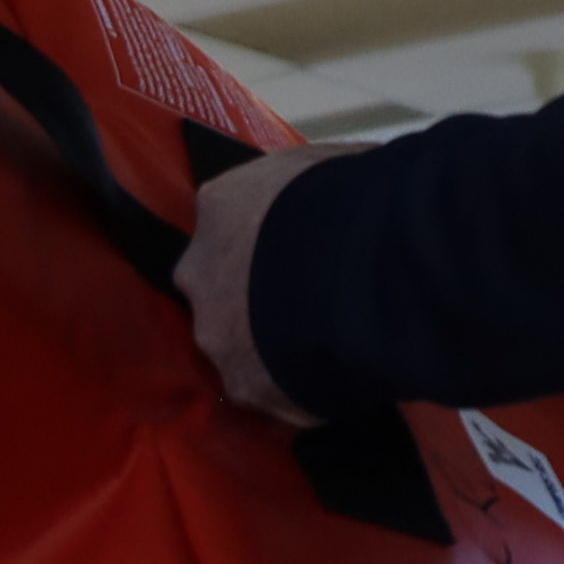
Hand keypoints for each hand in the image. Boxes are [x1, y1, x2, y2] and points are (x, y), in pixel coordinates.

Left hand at [174, 147, 329, 420]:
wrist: (364, 271)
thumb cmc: (354, 202)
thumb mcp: (332, 170)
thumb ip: (314, 189)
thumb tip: (338, 194)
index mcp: (221, 205)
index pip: (227, 225)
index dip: (260, 243)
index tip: (292, 253)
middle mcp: (199, 269)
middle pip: (219, 290)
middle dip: (253, 300)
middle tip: (307, 306)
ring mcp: (215, 333)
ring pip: (238, 347)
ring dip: (272, 351)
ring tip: (328, 350)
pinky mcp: (244, 386)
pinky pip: (272, 393)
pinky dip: (301, 392)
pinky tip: (340, 383)